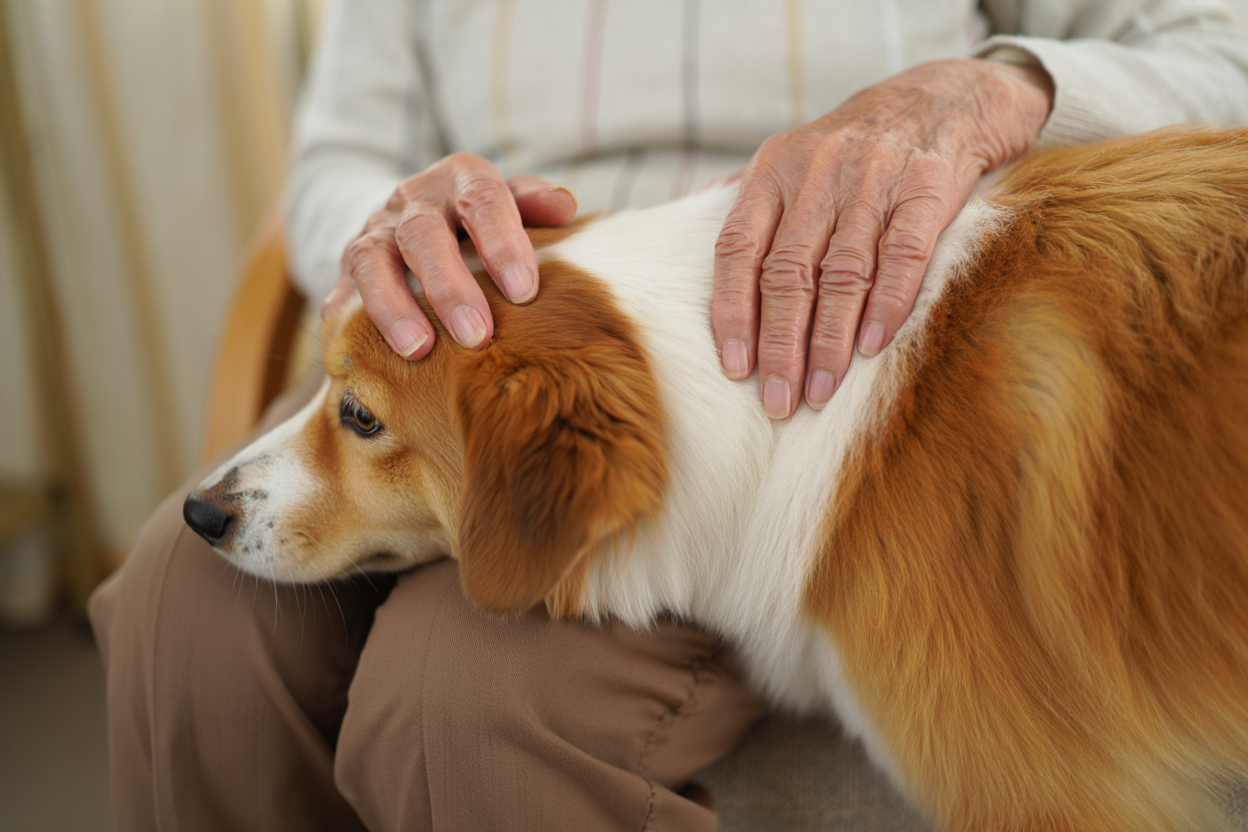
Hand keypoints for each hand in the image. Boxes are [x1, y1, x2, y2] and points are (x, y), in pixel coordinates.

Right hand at [323, 152, 576, 358]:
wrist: (413, 219)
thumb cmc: (482, 223)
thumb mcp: (512, 204)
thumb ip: (535, 204)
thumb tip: (563, 207)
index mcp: (461, 178)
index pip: (482, 200)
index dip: (502, 243)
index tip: (523, 292)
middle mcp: (412, 200)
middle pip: (423, 235)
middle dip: (449, 286)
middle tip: (477, 335)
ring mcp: (374, 233)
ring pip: (372, 261)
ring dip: (394, 307)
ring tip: (418, 349)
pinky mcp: (345, 270)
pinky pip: (340, 294)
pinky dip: (348, 321)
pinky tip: (360, 353)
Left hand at [712, 58, 1052, 417]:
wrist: (944, 97)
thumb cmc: (855, 147)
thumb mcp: (794, 157)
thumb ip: (750, 203)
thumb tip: (686, 239)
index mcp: (773, 168)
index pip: (738, 249)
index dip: (732, 312)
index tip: (735, 369)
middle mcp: (818, 171)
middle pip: (787, 272)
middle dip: (780, 344)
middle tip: (778, 400)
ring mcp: (874, 178)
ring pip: (842, 272)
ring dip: (829, 341)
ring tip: (821, 392)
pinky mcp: (928, 187)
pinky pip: (903, 254)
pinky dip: (887, 304)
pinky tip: (871, 348)